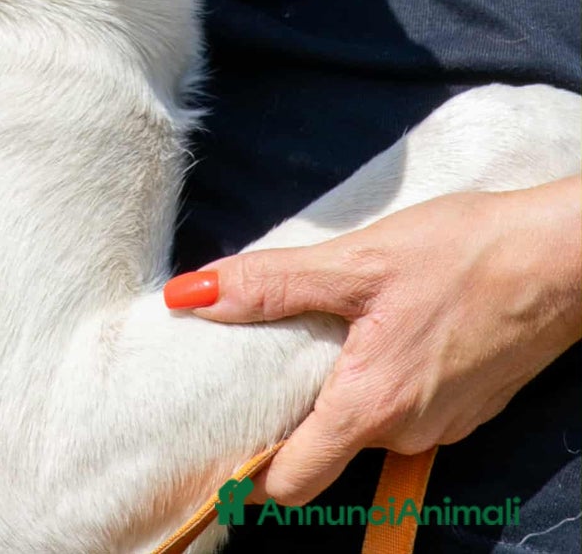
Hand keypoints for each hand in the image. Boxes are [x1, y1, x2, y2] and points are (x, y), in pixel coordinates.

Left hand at [164, 177, 581, 504]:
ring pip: (364, 422)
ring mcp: (441, 424)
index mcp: (369, 407)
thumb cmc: (464, 254)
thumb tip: (190, 295)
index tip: (217, 434)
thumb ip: (272, 284)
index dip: (248, 467)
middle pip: (324, 448)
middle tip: (261, 356)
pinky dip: (380, 376)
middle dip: (291, 410)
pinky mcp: (466, 406)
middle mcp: (405, 432)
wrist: (560, 259)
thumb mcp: (357, 259)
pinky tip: (382, 325)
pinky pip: (403, 405)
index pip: (290, 482)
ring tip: (324, 327)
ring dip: (338, 386)